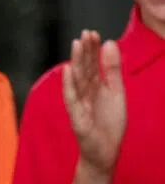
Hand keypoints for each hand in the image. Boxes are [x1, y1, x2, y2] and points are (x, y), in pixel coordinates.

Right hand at [63, 30, 124, 176]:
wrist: (106, 151)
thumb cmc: (109, 123)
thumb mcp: (116, 92)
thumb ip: (112, 69)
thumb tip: (109, 43)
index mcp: (95, 86)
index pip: (92, 63)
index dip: (92, 49)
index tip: (92, 33)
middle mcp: (85, 93)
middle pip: (83, 69)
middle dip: (84, 51)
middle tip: (85, 33)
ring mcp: (79, 105)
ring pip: (77, 81)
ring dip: (75, 62)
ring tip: (76, 45)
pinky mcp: (77, 118)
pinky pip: (72, 100)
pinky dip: (69, 85)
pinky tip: (68, 71)